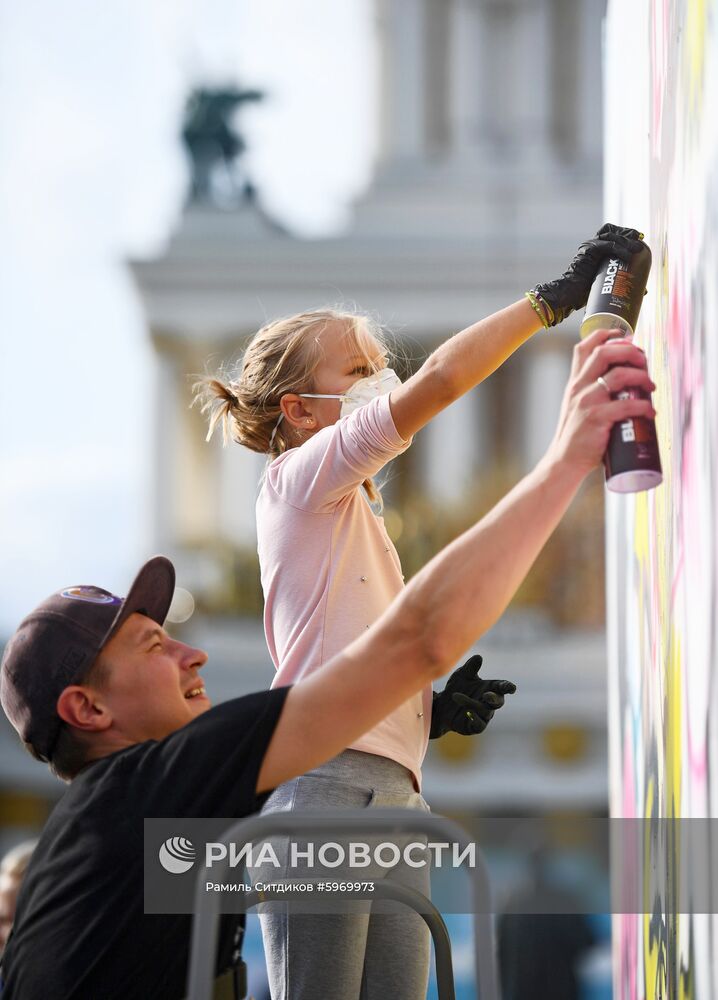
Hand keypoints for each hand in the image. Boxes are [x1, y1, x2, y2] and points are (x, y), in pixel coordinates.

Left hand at [429, 654, 516, 738]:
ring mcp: (484, 716)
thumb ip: (470, 667)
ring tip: (455, 696)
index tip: (512, 688)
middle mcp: (490, 703)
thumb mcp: (461, 675)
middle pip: (498, 702)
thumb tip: (478, 657)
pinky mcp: (476, 727)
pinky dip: (474, 718)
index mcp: (490, 688)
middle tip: (486, 695)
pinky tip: (466, 712)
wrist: (443, 705)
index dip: (507, 687)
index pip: (502, 687)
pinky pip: (479, 724)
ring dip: (470, 703)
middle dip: (494, 698)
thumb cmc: (457, 687)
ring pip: (483, 711)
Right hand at [531, 223, 646, 326]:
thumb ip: (623, 284)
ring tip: (638, 249)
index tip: (640, 238)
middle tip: (640, 239)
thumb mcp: (606, 285)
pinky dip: (620, 250)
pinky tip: (629, 256)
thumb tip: (645, 290)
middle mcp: (591, 245)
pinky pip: (608, 246)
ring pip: (611, 236)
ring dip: (626, 241)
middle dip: (627, 232)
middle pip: (612, 230)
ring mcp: (589, 246)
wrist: (569, 295)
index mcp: (595, 250)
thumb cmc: (585, 293)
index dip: (626, 233)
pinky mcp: (588, 251)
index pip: (612, 234)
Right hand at [546, 327, 656, 477]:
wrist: (564, 461)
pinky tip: (650, 412)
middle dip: (629, 351)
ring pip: (619, 375)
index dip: (605, 335)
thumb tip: (624, 381)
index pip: (584, 347)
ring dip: (642, 377)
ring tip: (651, 386)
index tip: (625, 336)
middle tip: (643, 359)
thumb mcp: (577, 406)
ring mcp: (587, 402)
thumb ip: (592, 392)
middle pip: (603, 353)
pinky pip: (626, 405)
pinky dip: (643, 406)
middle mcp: (579, 388)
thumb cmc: (576, 435)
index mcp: (575, 382)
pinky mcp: (596, 419)